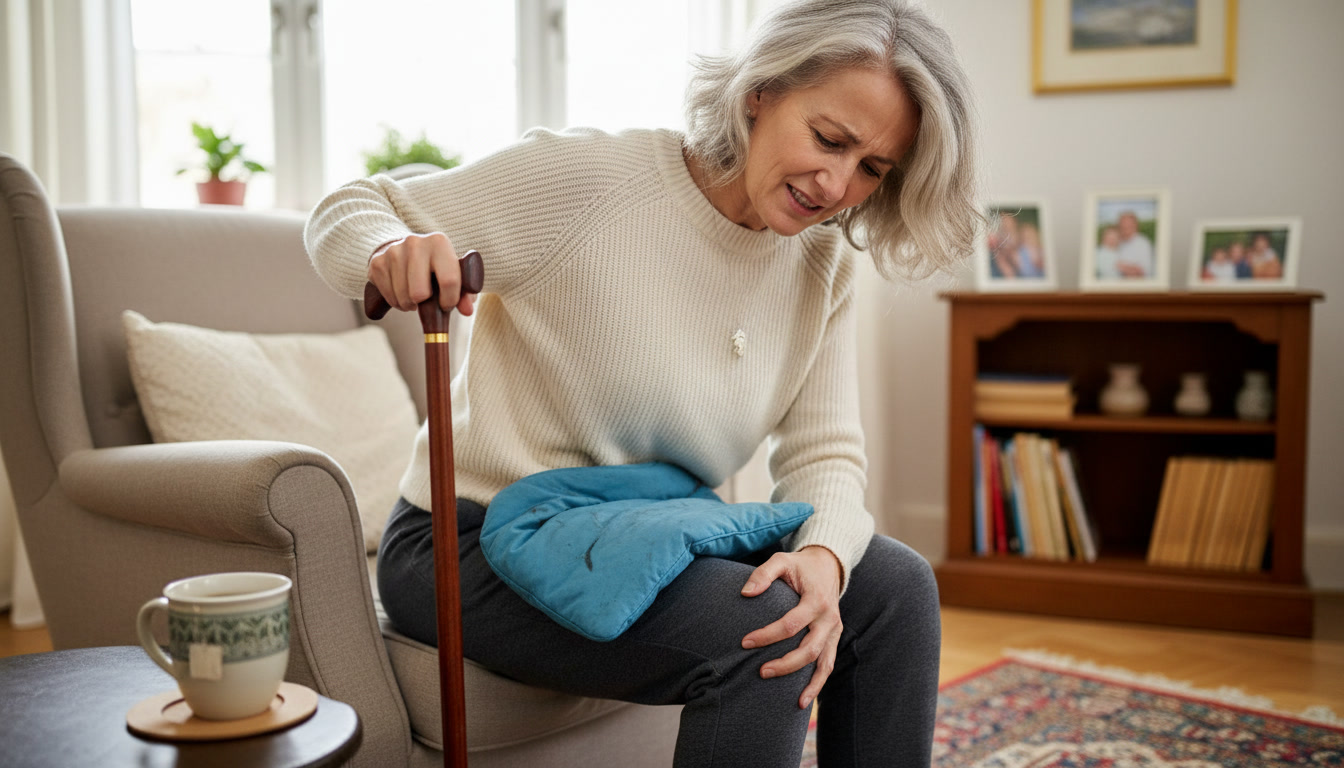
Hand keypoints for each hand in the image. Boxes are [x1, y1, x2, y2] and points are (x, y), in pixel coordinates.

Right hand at [368, 232, 475, 314]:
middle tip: (427, 299)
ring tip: (414, 295)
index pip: (449, 280)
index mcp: (439, 242)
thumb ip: (466, 293)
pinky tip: (401, 292)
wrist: (404, 247)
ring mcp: (393, 252)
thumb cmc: (435, 265)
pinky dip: (396, 301)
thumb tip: (467, 310)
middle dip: (425, 303)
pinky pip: (389, 297)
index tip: (446, 304)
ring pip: (404, 298)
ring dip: (410, 304)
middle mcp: (415, 243)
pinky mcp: (377, 263)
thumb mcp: (454, 273)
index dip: (449, 300)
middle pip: (420, 293)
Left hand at [740, 545, 842, 708]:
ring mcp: (834, 631)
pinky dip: (817, 684)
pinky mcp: (833, 639)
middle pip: (809, 649)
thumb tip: (745, 593)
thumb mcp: (781, 560)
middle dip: (785, 664)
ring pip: (822, 663)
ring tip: (791, 700)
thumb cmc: (799, 565)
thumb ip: (763, 574)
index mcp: (816, 600)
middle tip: (760, 671)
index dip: (767, 635)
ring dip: (806, 682)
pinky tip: (802, 700)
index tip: (745, 642)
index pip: (791, 624)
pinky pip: (828, 665)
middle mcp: (829, 618)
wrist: (828, 566)